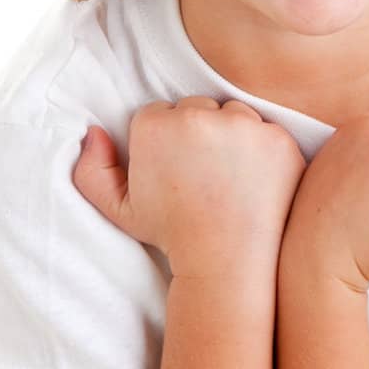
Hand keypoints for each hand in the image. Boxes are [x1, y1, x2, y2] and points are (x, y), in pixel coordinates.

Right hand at [72, 97, 306, 278]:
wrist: (225, 259)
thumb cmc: (171, 234)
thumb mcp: (118, 210)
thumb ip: (92, 170)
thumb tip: (95, 132)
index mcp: (155, 125)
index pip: (159, 113)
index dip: (164, 142)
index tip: (172, 170)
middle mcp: (198, 116)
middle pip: (196, 108)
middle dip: (197, 134)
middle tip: (200, 176)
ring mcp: (243, 125)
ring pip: (232, 115)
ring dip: (230, 136)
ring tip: (226, 178)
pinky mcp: (277, 137)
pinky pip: (265, 131)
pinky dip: (262, 151)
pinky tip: (253, 181)